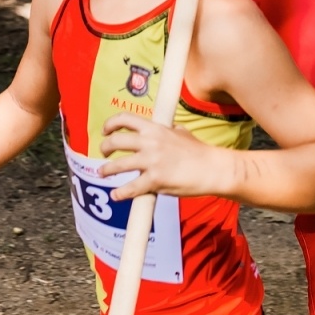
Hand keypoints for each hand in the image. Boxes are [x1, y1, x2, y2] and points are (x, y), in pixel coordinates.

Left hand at [96, 113, 226, 200]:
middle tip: (104, 152)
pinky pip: (130, 188)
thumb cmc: (199, 152)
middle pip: (116, 141)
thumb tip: (167, 129)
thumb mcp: (182, 132)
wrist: (212, 168)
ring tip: (103, 173)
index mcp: (155, 129)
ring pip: (117, 165)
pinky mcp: (154, 180)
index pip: (125, 119)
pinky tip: (116, 195)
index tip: (105, 131)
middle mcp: (149, 142)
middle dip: (105, 147)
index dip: (110, 124)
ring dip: (106, 170)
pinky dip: (120, 193)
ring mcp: (151, 161)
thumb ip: (169, 130)